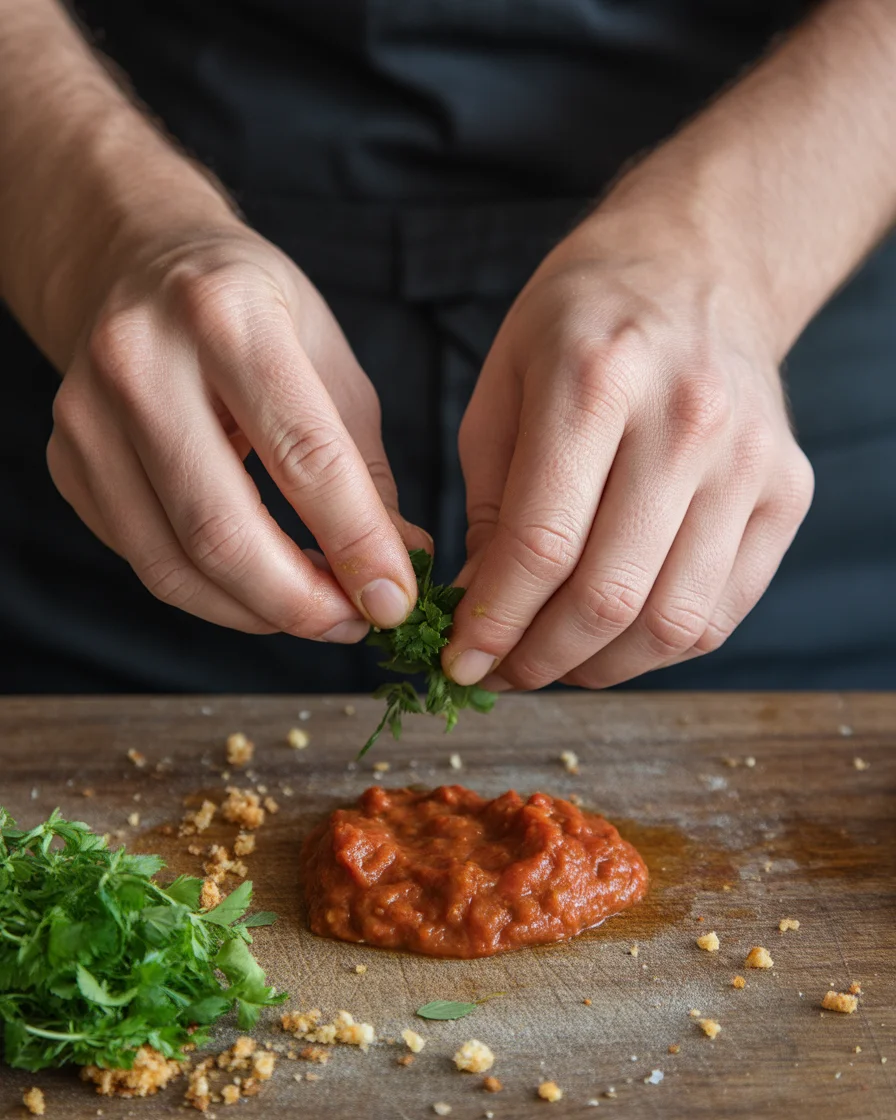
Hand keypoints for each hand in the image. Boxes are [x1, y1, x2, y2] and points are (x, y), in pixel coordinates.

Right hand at [47, 222, 426, 638]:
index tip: (397, 600)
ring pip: (174, 563)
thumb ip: (365, 467)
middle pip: (222, 530)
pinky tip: (258, 586)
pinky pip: (144, 558)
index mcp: (227, 318)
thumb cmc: (251, 309)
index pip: (305, 457)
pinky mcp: (69, 460)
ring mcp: (89, 415)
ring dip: (257, 611)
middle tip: (354, 623)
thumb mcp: (329, 359)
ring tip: (316, 613)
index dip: (358, 544)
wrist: (139, 263)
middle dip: (300, 602)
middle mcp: (142, 362)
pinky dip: (211, 592)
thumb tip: (400, 563)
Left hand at [443, 210, 813, 689]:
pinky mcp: (788, 491)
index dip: (492, 623)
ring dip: (600, 667)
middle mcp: (686, 420)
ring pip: (672, 620)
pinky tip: (617, 636)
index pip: (540, 542)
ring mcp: (749, 460)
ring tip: (557, 662)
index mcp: (596, 379)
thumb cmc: (582, 324)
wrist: (698, 266)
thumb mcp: (504, 386)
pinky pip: (721, 610)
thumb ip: (490, 502)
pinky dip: (660, 647)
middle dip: (539, 658)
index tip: (461, 659)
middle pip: (609, 593)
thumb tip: (482, 609)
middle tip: (504, 672)